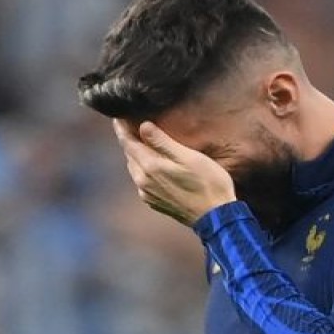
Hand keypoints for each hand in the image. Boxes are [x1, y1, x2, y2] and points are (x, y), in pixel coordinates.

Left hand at [113, 119, 236, 225]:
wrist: (216, 216)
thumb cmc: (208, 183)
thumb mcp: (189, 157)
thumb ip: (163, 142)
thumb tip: (143, 126)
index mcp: (150, 167)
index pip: (128, 142)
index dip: (122, 128)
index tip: (117, 116)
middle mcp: (143, 181)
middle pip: (129, 155)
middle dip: (128, 140)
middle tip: (129, 125)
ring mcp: (148, 194)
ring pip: (135, 168)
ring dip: (135, 155)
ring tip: (140, 143)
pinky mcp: (155, 202)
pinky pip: (142, 181)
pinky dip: (143, 169)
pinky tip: (152, 166)